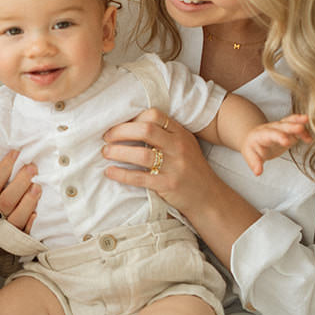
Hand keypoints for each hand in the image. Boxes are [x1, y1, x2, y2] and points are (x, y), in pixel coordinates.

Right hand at [0, 150, 39, 231]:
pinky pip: (24, 233)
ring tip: (38, 187)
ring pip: (16, 217)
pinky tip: (36, 213)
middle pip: (7, 200)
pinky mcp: (15, 241)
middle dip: (21, 182)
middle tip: (32, 168)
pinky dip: (30, 223)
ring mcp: (4, 231)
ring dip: (28, 201)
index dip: (4, 168)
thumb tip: (10, 154)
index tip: (16, 153)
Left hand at [101, 107, 217, 217]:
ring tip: (105, 152)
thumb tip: (131, 125)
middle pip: (146, 130)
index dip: (133, 118)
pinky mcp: (168, 185)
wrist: (209, 198)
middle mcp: (179, 147)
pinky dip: (121, 174)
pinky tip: (110, 172)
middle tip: (106, 137)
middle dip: (121, 131)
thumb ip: (165, 135)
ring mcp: (174, 167)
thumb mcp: (184, 146)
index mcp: (181, 134)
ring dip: (118, 152)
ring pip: (141, 154)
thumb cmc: (191, 170)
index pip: (155, 116)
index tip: (119, 124)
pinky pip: (140, 178)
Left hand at [241, 114, 309, 176]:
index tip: (286, 141)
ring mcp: (280, 127)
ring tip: (307, 121)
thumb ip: (255, 163)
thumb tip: (258, 172)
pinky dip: (302, 126)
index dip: (278, 137)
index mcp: (261, 135)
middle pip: (281, 126)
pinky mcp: (288, 129)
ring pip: (289, 123)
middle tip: (300, 128)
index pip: (270, 135)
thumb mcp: (250, 156)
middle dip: (291, 127)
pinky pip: (295, 124)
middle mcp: (271, 128)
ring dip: (298, 122)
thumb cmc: (253, 148)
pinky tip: (310, 133)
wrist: (254, 139)